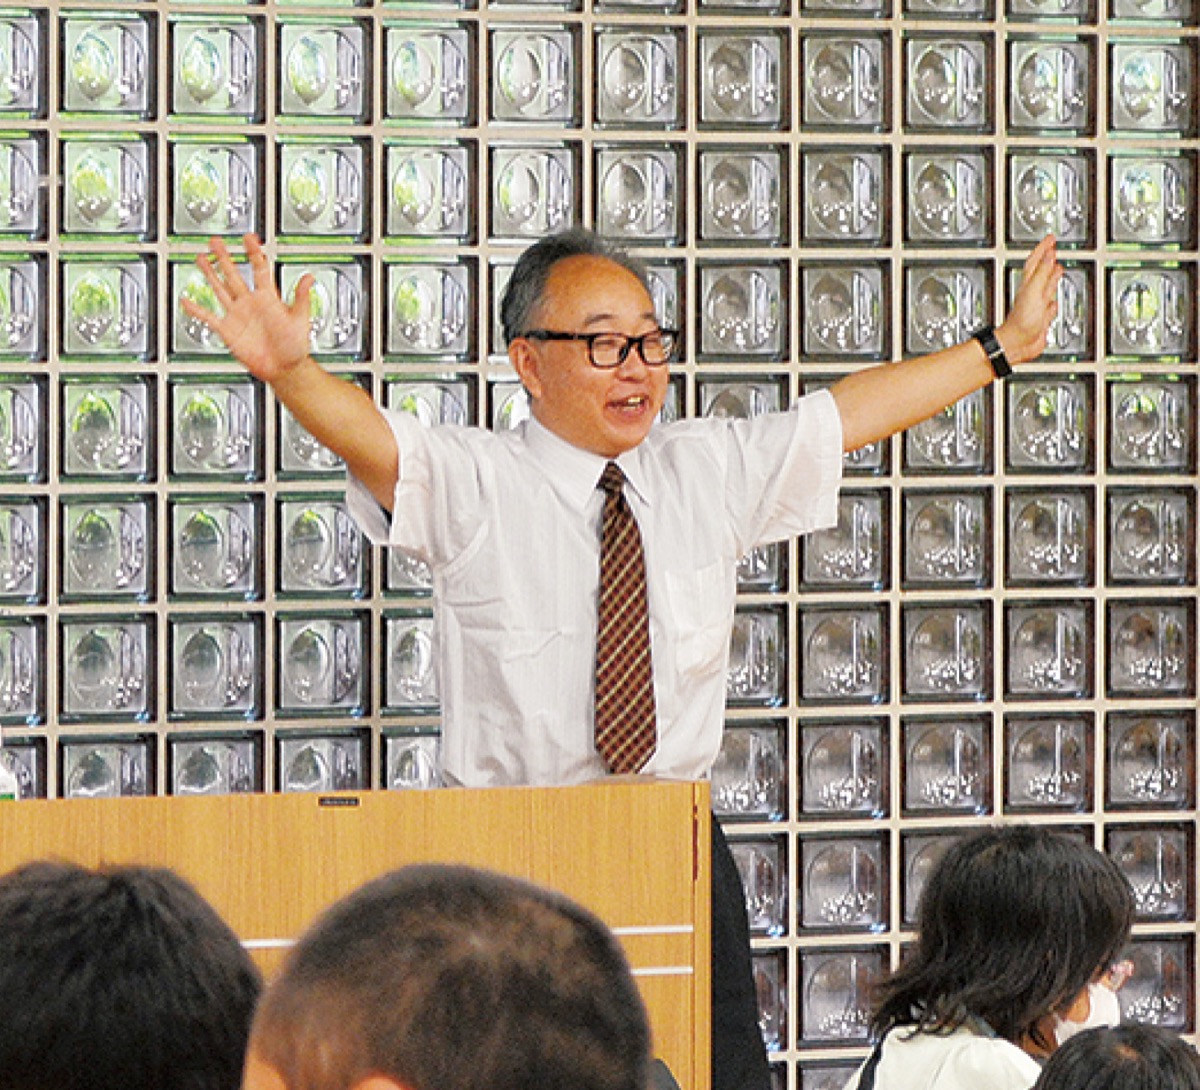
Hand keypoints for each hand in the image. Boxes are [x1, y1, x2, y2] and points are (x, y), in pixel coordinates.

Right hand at [180, 234, 314, 384]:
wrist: (285, 368)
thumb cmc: (296, 346)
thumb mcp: (301, 319)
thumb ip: (302, 297)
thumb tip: (310, 277)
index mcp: (268, 298)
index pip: (259, 269)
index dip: (254, 253)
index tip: (249, 237)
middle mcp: (251, 303)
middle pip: (234, 274)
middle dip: (224, 257)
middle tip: (215, 241)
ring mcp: (238, 315)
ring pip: (220, 289)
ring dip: (210, 274)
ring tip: (200, 258)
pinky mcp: (228, 330)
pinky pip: (209, 318)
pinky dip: (197, 310)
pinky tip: (186, 300)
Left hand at [996, 235, 1063, 366]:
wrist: (1017, 344)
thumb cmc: (1021, 321)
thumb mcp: (1033, 292)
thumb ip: (1042, 273)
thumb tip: (1049, 254)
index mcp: (1029, 285)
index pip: (1036, 261)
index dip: (1043, 249)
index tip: (1050, 238)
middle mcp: (1032, 294)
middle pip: (1041, 272)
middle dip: (1048, 260)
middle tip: (1054, 249)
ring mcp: (1036, 307)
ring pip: (1046, 288)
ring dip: (1052, 278)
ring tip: (1058, 269)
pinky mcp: (1041, 320)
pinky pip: (1048, 307)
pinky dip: (1053, 302)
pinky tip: (1054, 302)